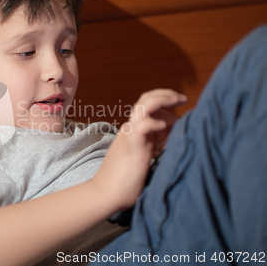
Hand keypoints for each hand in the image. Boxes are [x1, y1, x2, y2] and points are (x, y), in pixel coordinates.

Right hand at [93, 89, 185, 210]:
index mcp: (133, 130)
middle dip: (167, 94)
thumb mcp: (144, 157)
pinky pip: (142, 126)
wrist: (105, 194)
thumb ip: (155, 145)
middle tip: (183, 98)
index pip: (149, 106)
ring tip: (177, 101)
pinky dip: (155, 122)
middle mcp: (130, 128)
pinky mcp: (131, 146)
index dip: (166, 106)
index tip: (181, 112)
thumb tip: (173, 138)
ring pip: (143, 105)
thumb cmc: (125, 180)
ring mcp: (129, 135)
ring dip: (163, 99)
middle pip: (146, 98)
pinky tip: (164, 127)